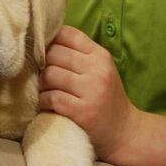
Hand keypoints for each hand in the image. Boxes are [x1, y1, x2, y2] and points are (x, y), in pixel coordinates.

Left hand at [38, 25, 140, 160]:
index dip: (50, 39)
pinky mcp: (81, 111)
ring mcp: (90, 90)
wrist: (123, 131)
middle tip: (44, 75)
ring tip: (47, 90)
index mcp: (100, 55)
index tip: (45, 51)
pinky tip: (49, 104)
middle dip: (43, 64)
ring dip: (42, 84)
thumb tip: (43, 40)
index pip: (68, 34)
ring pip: (49, 75)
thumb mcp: (100, 69)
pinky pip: (50, 97)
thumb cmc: (105, 97)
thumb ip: (77, 54)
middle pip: (54, 53)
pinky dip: (44, 101)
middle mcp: (97, 70)